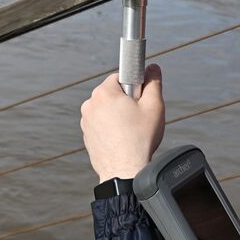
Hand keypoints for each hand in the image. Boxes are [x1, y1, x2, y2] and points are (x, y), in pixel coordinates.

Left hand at [80, 64, 164, 180]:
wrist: (125, 171)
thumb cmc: (139, 140)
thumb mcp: (154, 106)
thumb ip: (153, 82)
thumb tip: (153, 68)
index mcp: (103, 92)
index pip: (120, 76)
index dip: (135, 86)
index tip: (140, 98)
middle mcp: (89, 104)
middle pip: (113, 93)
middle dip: (126, 101)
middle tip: (138, 117)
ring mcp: (85, 121)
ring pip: (106, 110)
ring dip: (118, 115)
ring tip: (130, 131)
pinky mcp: (86, 135)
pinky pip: (101, 124)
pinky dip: (111, 128)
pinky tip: (122, 139)